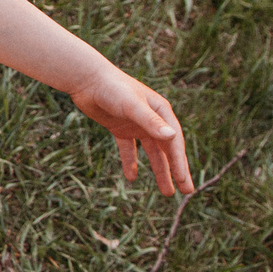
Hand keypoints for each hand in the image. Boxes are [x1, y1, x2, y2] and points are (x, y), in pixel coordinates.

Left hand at [69, 63, 191, 195]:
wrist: (86, 79)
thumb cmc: (112, 88)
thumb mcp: (132, 106)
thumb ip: (150, 121)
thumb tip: (172, 137)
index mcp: (161, 112)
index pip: (174, 142)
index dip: (180, 163)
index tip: (184, 182)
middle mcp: (151, 118)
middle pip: (167, 149)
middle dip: (177, 170)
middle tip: (187, 191)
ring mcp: (135, 124)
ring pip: (151, 152)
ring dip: (159, 171)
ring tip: (167, 192)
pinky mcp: (119, 127)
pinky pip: (128, 149)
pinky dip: (130, 162)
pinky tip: (131, 177)